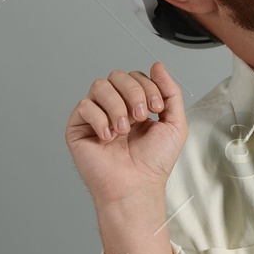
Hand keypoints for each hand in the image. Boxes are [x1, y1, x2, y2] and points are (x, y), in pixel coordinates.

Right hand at [66, 63, 186, 211]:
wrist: (137, 186)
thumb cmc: (154, 163)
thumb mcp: (174, 123)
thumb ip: (170, 92)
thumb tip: (158, 66)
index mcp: (135, 104)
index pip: (136, 76)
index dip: (148, 86)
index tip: (156, 109)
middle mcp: (114, 107)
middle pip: (117, 75)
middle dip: (134, 93)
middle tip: (141, 117)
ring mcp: (96, 116)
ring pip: (100, 86)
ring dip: (117, 106)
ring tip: (124, 130)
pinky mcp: (78, 128)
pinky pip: (84, 105)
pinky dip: (99, 119)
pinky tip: (108, 137)